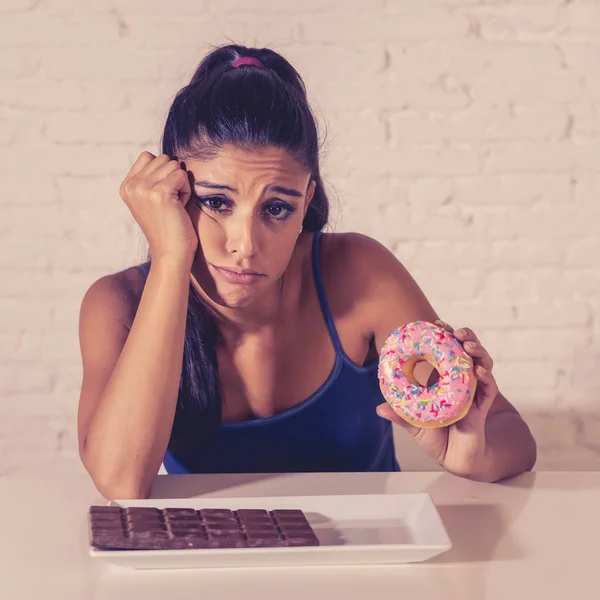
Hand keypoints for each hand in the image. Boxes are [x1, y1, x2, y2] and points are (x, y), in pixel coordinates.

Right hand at [119, 151, 198, 262]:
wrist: (171, 252)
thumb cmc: (168, 228)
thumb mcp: (151, 200)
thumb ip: (151, 178)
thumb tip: (167, 158)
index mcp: (127, 186)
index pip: (148, 156)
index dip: (163, 173)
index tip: (162, 197)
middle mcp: (132, 186)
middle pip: (163, 158)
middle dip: (173, 178)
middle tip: (171, 202)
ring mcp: (143, 188)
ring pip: (173, 165)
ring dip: (181, 184)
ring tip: (175, 205)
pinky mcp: (159, 193)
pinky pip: (182, 176)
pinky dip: (186, 191)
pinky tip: (179, 207)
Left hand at [377, 320, 498, 477]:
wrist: (455, 459)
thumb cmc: (436, 437)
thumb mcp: (414, 423)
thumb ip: (400, 415)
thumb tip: (379, 408)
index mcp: (443, 379)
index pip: (446, 351)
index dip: (444, 336)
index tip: (437, 325)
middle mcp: (460, 380)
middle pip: (466, 351)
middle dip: (464, 337)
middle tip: (456, 331)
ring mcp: (474, 390)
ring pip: (481, 363)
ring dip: (477, 351)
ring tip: (468, 346)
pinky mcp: (483, 404)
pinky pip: (489, 387)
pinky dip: (486, 376)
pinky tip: (479, 370)